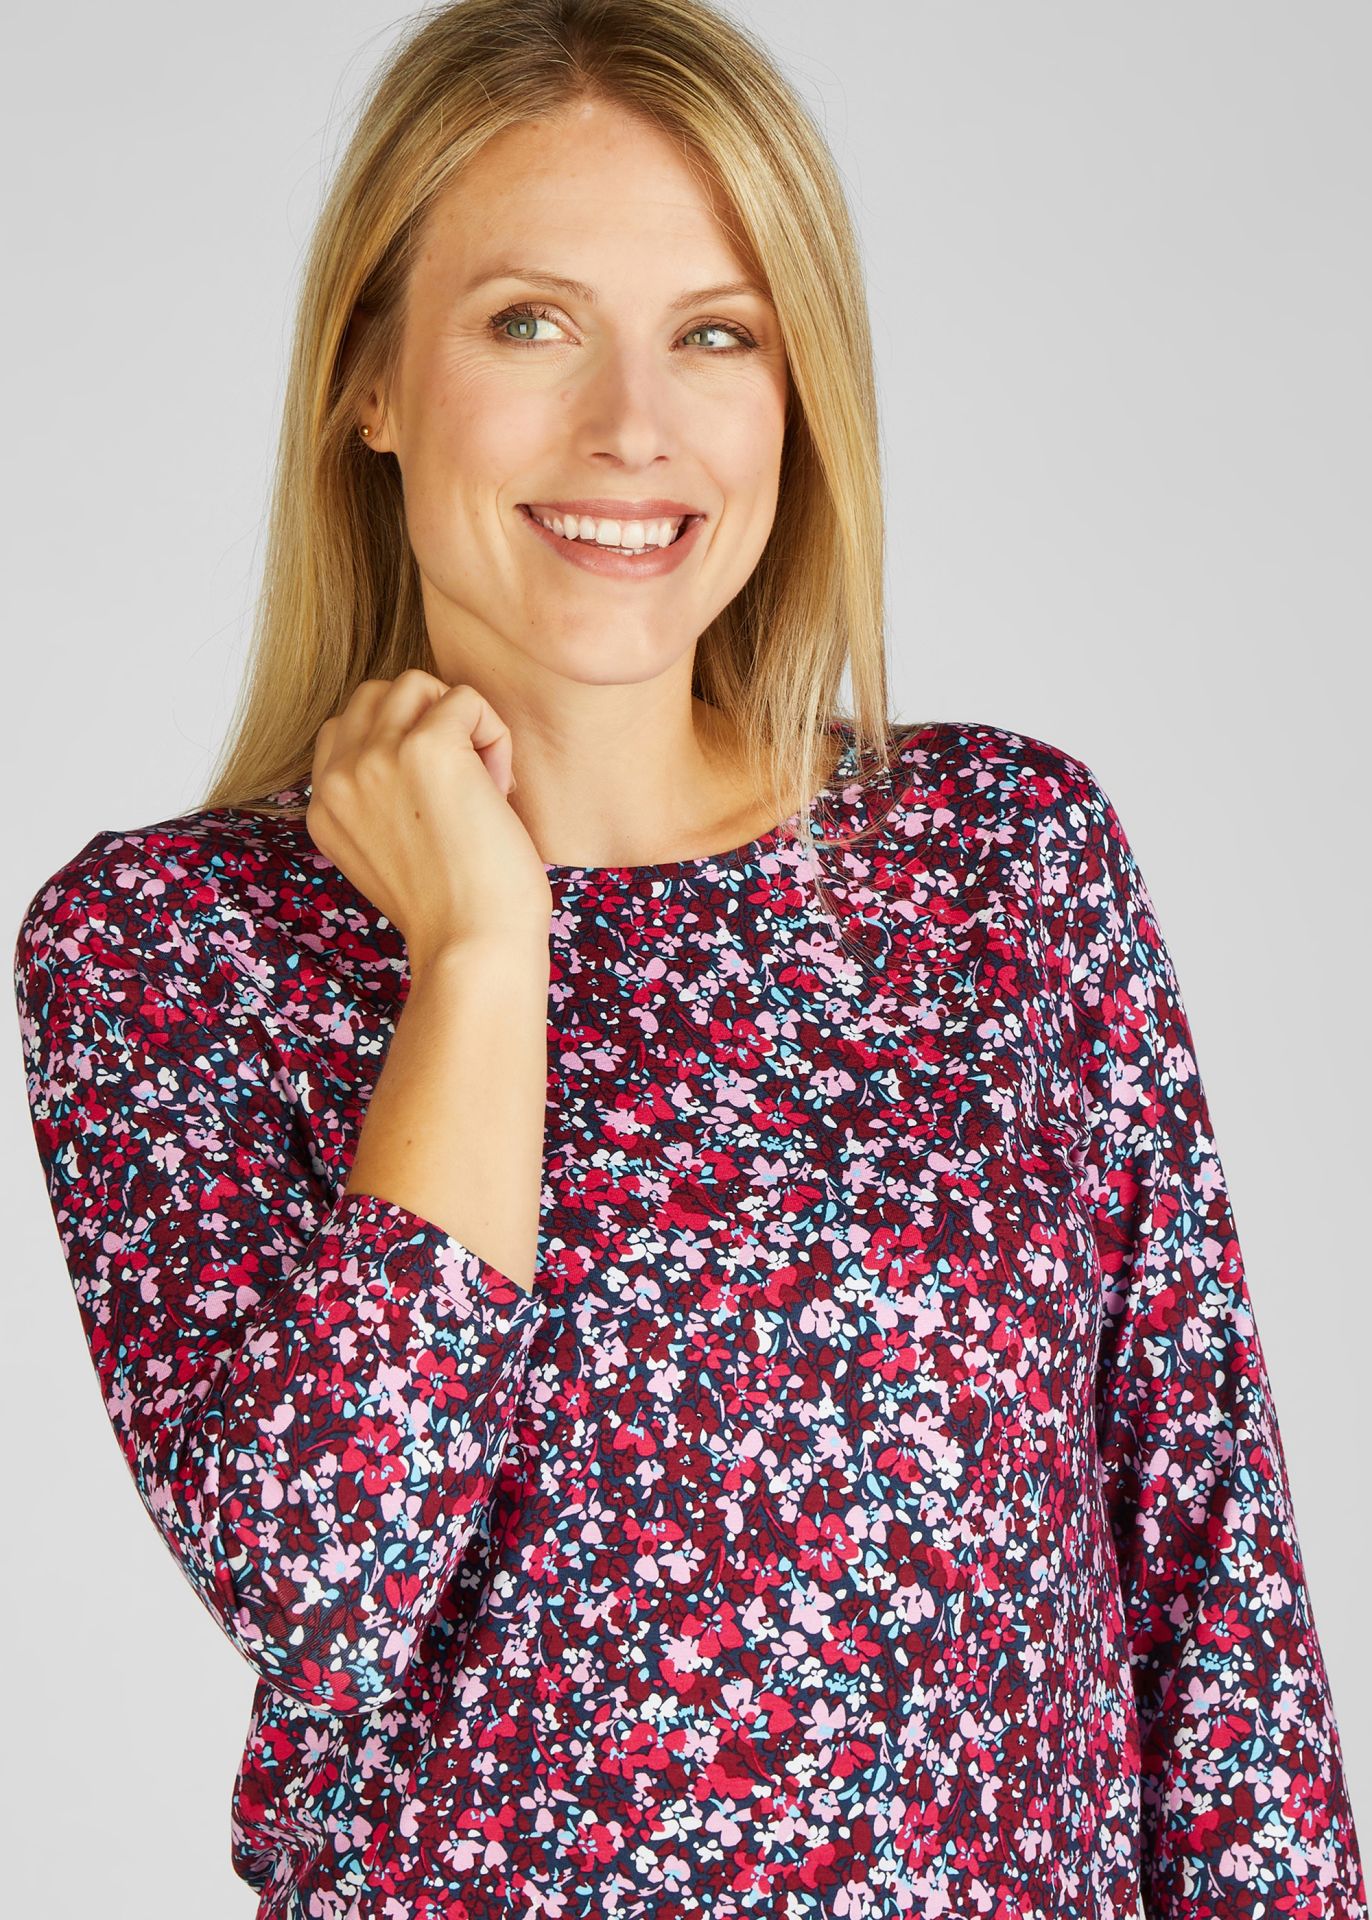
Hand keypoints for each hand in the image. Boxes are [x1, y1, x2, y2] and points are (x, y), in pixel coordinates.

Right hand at [305, 673, 552, 966]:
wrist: (473, 946)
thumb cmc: (455, 911)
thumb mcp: (389, 856)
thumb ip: (380, 803)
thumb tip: (418, 745)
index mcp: (324, 808)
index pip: (344, 730)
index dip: (398, 746)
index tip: (433, 803)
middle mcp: (339, 779)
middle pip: (376, 695)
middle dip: (427, 723)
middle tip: (464, 785)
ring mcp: (377, 758)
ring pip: (418, 684)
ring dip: (461, 722)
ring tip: (484, 781)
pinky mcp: (427, 747)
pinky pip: (467, 699)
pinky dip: (495, 735)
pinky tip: (500, 789)